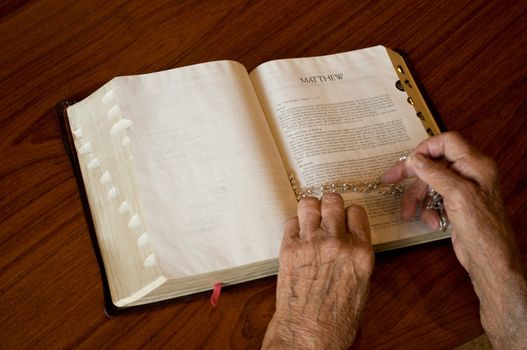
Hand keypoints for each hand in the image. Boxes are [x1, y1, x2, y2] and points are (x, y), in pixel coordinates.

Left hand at [262, 193, 373, 349]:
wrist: (308, 333)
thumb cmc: (336, 319)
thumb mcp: (361, 286)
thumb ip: (357, 257)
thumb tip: (351, 240)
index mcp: (360, 252)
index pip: (357, 212)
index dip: (350, 213)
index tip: (345, 218)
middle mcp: (337, 243)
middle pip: (333, 201)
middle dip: (330, 204)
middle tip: (327, 211)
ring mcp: (311, 243)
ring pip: (309, 203)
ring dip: (311, 208)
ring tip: (311, 217)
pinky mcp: (289, 248)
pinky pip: (292, 222)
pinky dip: (296, 225)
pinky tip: (299, 235)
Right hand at [382, 131, 526, 348]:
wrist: (490, 261)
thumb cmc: (482, 228)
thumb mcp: (457, 195)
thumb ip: (435, 173)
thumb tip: (415, 159)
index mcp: (475, 165)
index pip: (447, 142)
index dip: (425, 148)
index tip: (409, 162)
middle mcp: (470, 174)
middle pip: (433, 163)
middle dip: (413, 176)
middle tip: (390, 180)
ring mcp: (462, 190)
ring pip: (430, 183)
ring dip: (417, 197)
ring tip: (408, 213)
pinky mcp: (456, 206)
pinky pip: (433, 199)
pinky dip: (427, 210)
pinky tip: (430, 222)